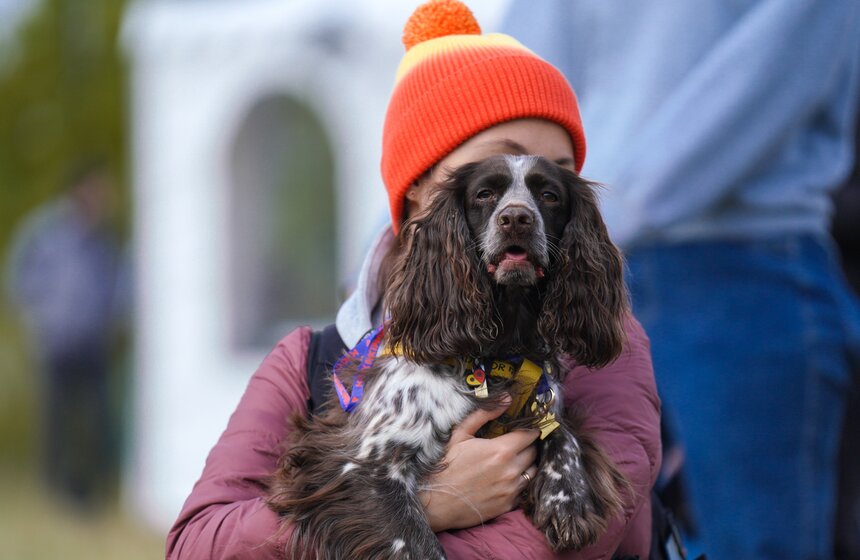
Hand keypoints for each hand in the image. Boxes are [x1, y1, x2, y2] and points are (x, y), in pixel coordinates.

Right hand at [419, 397, 539, 531]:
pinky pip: (523, 490)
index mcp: (501, 450)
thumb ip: (484, 414)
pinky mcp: (508, 505)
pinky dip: (518, 482)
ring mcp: (511, 490)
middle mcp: (511, 470)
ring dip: (526, 464)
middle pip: (533, 453)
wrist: (435, 501)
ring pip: (532, 472)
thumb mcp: (460, 434)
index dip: (530, 430)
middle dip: (528, 446)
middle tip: (518, 444)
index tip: (527, 429)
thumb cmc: (446, 465)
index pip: (529, 436)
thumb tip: (506, 398)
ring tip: (513, 461)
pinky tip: (505, 479)